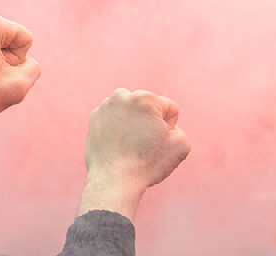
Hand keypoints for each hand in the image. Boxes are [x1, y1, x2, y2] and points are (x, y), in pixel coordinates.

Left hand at [78, 88, 190, 219]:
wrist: (113, 180)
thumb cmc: (147, 163)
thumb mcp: (181, 146)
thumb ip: (178, 128)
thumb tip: (163, 127)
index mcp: (145, 98)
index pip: (169, 109)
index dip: (169, 129)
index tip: (157, 143)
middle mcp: (122, 96)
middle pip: (148, 107)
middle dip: (149, 121)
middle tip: (143, 144)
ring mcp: (105, 106)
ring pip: (130, 111)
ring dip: (133, 122)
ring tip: (130, 144)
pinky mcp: (94, 118)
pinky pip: (114, 119)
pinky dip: (118, 129)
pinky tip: (118, 145)